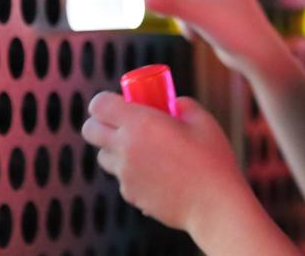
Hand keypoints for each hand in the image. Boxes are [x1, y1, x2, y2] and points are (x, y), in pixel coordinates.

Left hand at [82, 91, 248, 232]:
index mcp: (140, 123)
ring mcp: (125, 174)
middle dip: (99, 122)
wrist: (214, 204)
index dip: (104, 100)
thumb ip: (183, 105)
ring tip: (143, 148)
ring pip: (103, 156)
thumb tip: (172, 103)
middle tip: (121, 122)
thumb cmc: (212, 159)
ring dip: (114, 149)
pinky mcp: (130, 195)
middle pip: (90, 130)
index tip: (120, 101)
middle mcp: (125, 148)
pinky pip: (121, 178)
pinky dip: (131, 172)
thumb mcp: (202, 120)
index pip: (99, 104)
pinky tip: (157, 173)